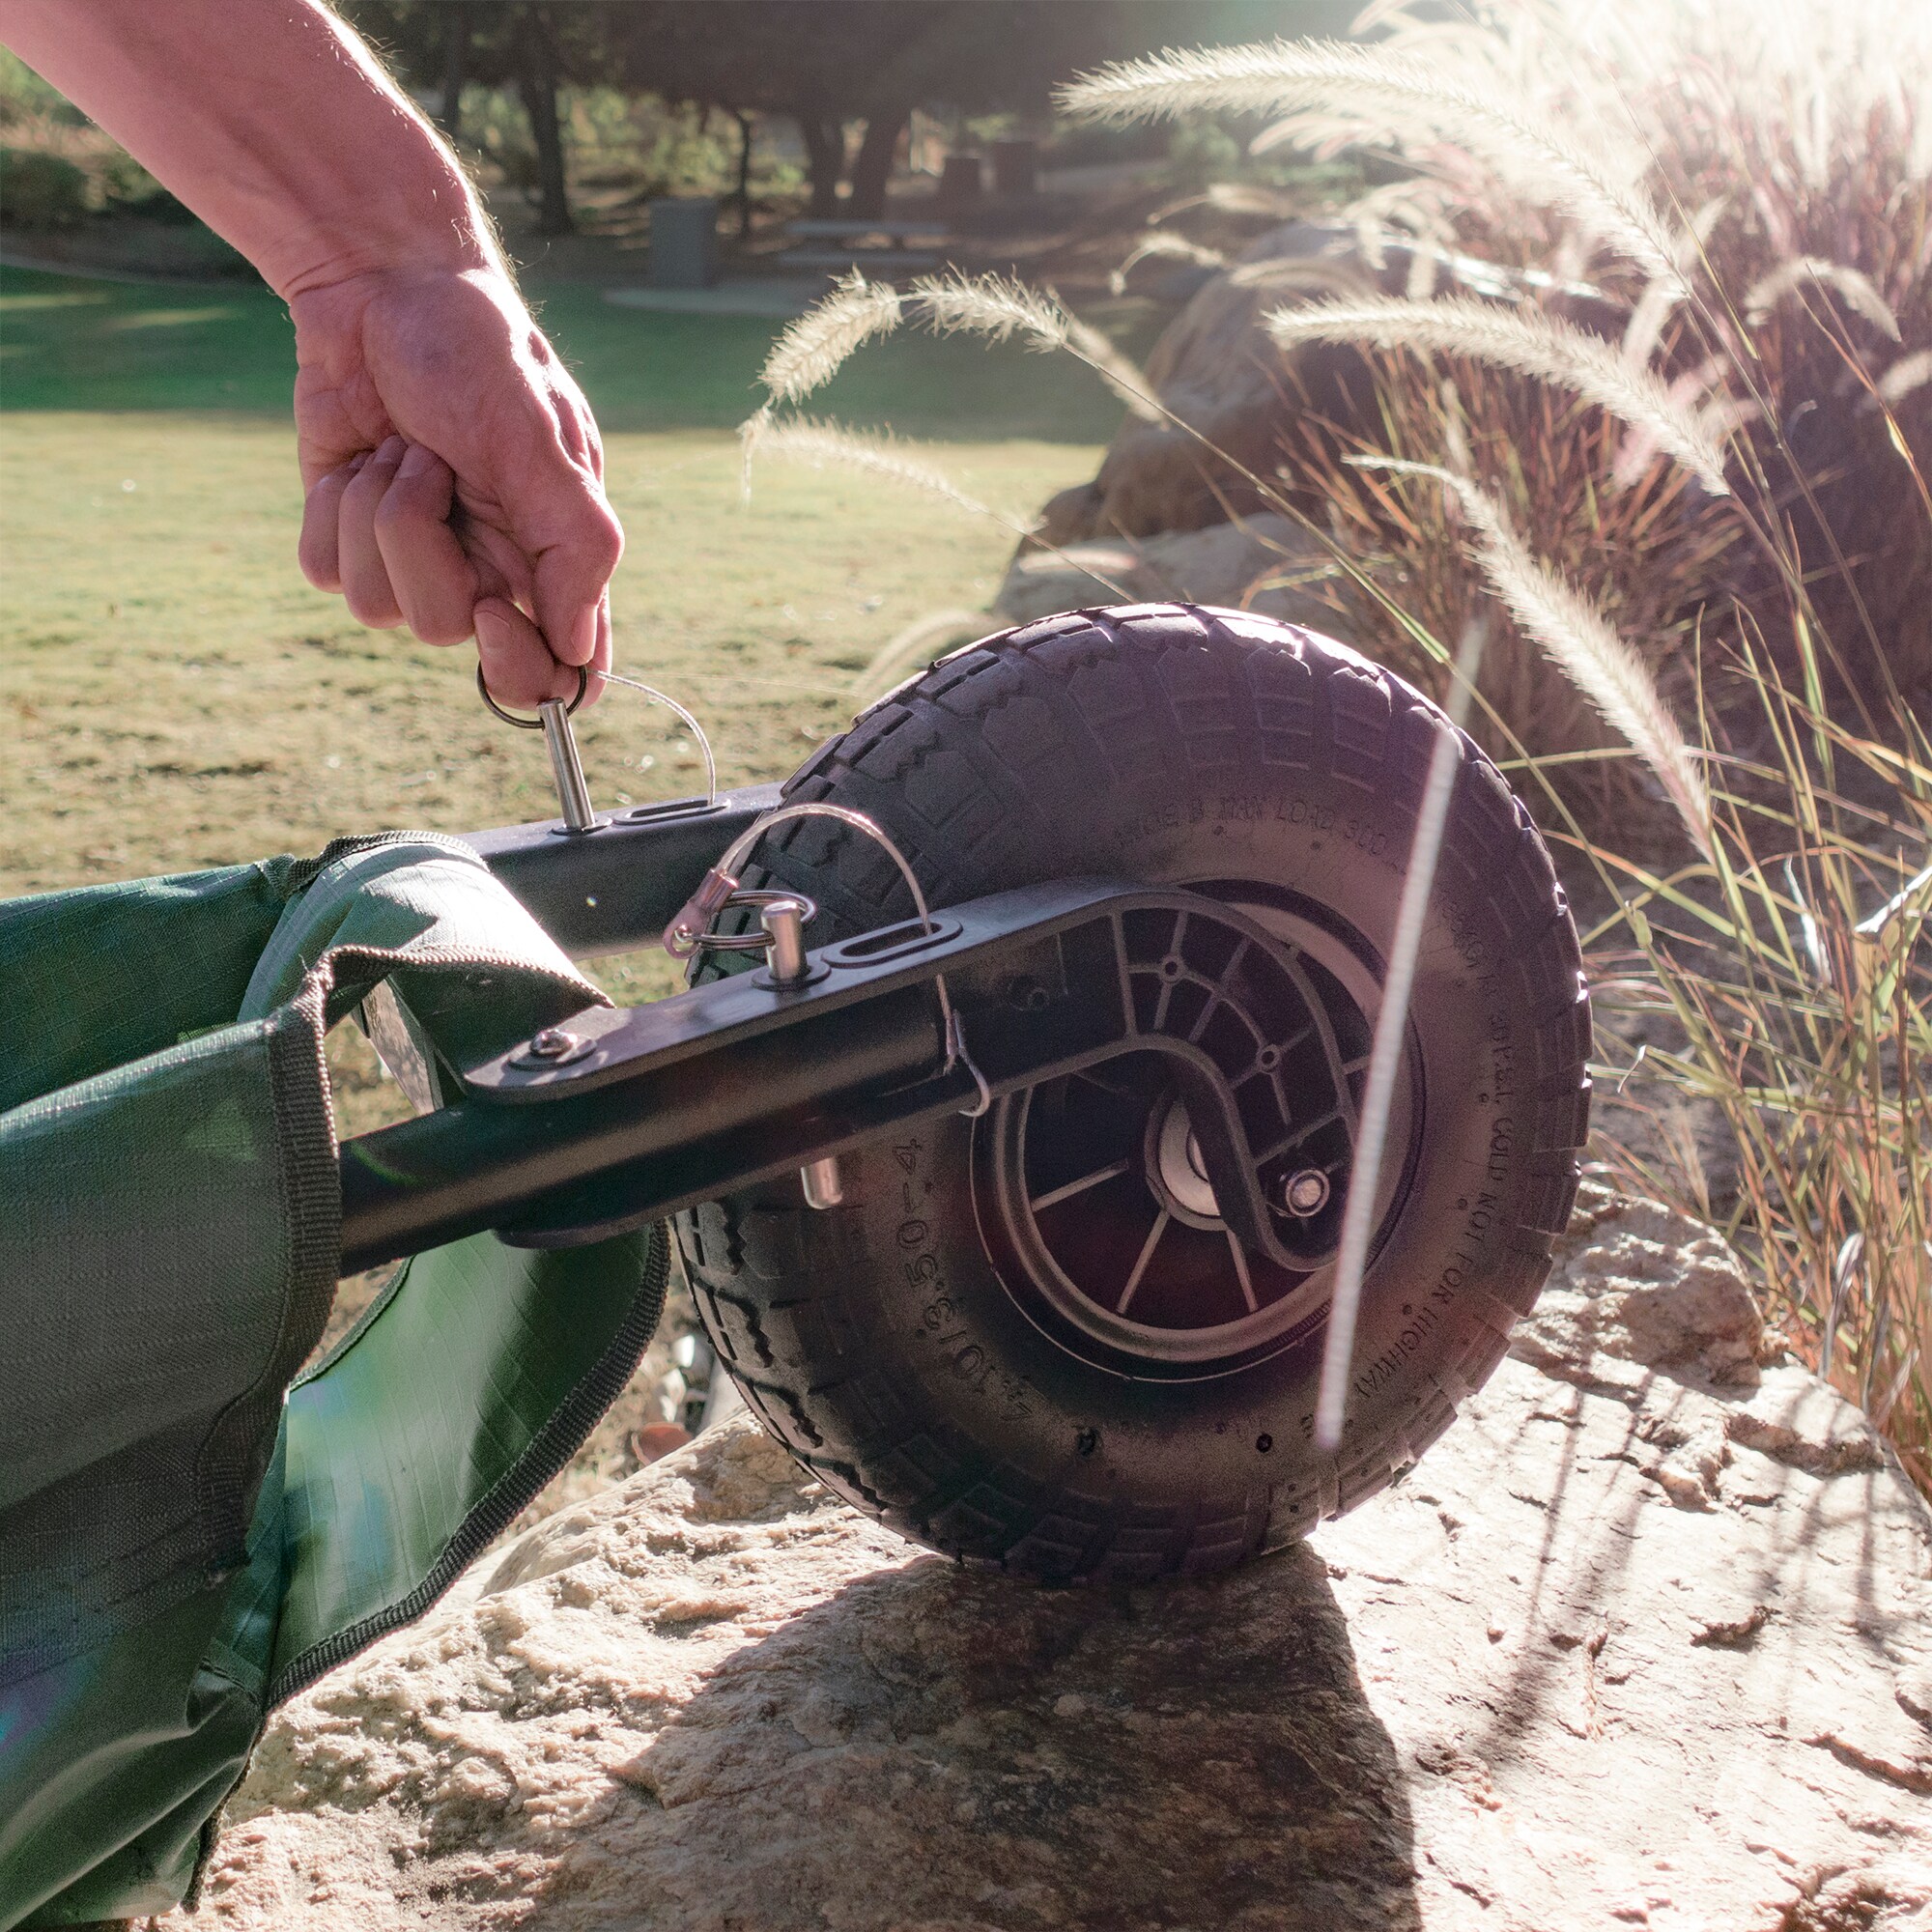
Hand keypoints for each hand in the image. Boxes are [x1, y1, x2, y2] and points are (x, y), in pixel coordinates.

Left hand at [290, 265, 619, 705]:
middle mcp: (488, 571)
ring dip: (378, 511)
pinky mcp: (348, 539)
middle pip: (450, 636)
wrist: (378, 286)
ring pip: (378, 609)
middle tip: (433, 471)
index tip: (491, 614)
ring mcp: (414, 560)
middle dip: (424, 547)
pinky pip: (327, 572)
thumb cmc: (477, 350)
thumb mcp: (540, 436)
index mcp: (552, 558)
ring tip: (403, 447)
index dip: (526, 672)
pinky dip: (334, 507)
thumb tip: (583, 651)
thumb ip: (575, 543)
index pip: (558, 672)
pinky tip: (360, 453)